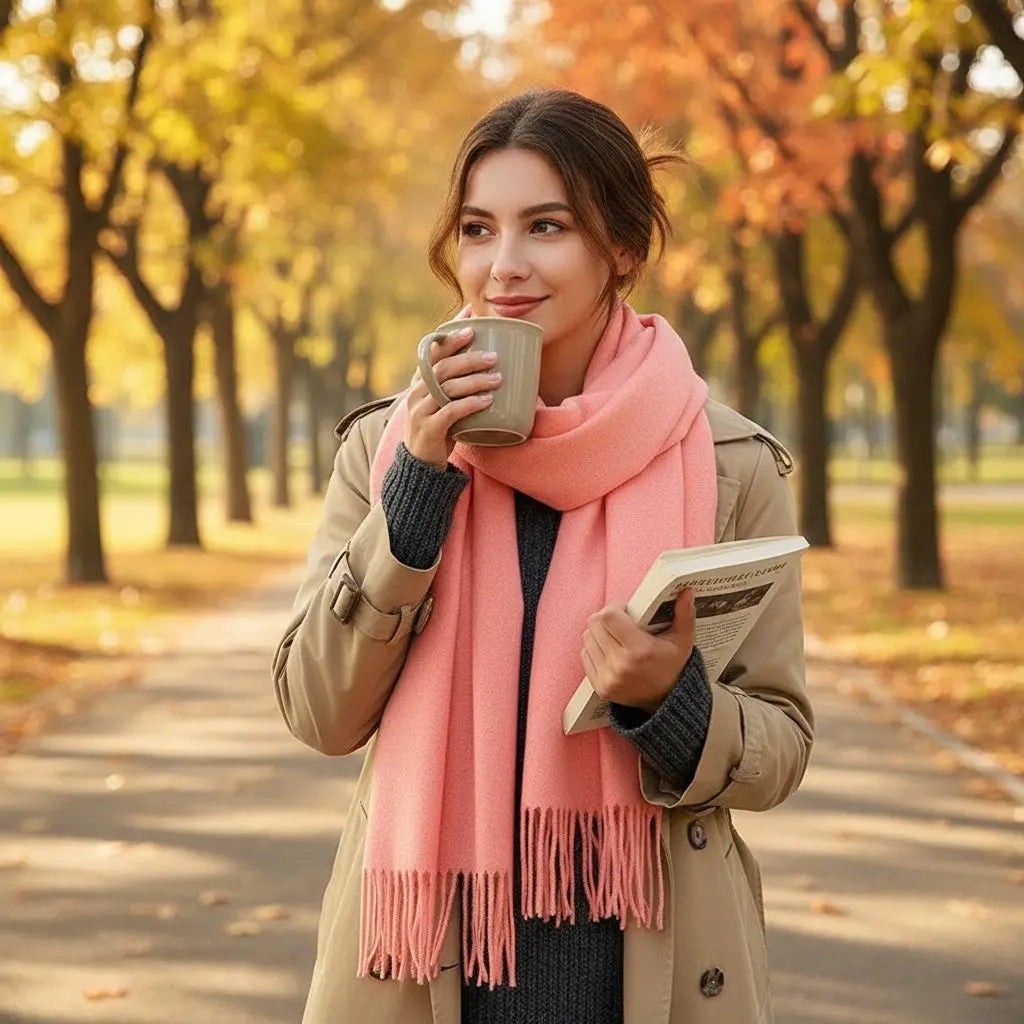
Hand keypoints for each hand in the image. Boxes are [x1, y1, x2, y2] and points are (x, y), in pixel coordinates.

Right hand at [404, 326, 502, 469]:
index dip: (450, 335)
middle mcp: (416, 392)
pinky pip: (451, 412)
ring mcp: (420, 410)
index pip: (432, 351)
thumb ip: (456, 385)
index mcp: (419, 382)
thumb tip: (491, 366)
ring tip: (498, 379)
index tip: (471, 322)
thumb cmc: (439, 428)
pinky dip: (470, 404)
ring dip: (476, 381)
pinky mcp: (430, 428)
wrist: (421, 464)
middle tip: (494, 357)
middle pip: (443, 367)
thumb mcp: (443, 403)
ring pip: (448, 387)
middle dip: (469, 358)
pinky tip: (487, 401)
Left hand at [580, 589, 696, 714]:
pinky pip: (585, 655)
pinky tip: (610, 651)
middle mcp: (621, 665)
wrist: (666, 702)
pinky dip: (594, 649)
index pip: (608, 616)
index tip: (625, 610)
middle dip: (606, 618)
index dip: (614, 607)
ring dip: (598, 633)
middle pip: (594, 624)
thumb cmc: (673, 666)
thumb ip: (685, 614)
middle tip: (620, 621)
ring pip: (587, 638)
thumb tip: (687, 591)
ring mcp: (608, 678)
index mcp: (640, 650)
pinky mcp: (600, 688)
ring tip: (615, 636)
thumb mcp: (683, 641)